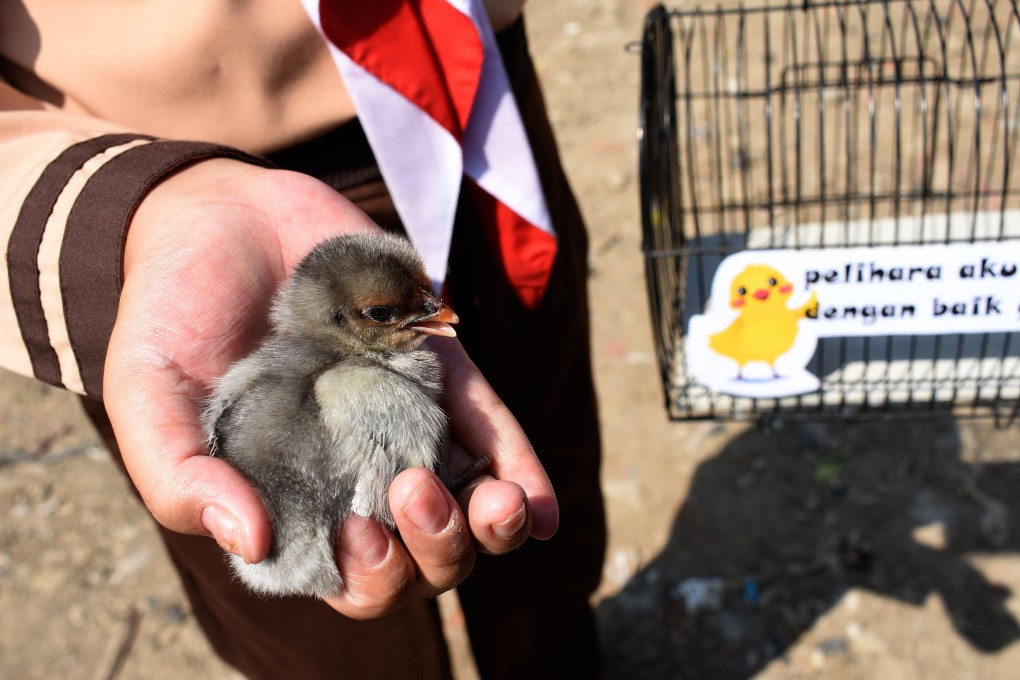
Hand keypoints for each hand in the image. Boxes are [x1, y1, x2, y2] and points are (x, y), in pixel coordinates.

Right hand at [103, 159, 557, 617]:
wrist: (219, 218)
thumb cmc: (174, 317)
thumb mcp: (150, 400)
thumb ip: (181, 478)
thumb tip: (251, 540)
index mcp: (294, 500)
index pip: (350, 577)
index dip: (367, 577)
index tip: (356, 531)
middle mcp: (358, 473)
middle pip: (422, 557)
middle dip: (435, 552)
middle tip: (412, 494)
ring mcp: (406, 423)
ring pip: (470, 506)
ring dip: (489, 525)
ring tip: (493, 506)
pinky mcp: (439, 369)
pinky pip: (491, 429)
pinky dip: (520, 470)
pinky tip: (533, 504)